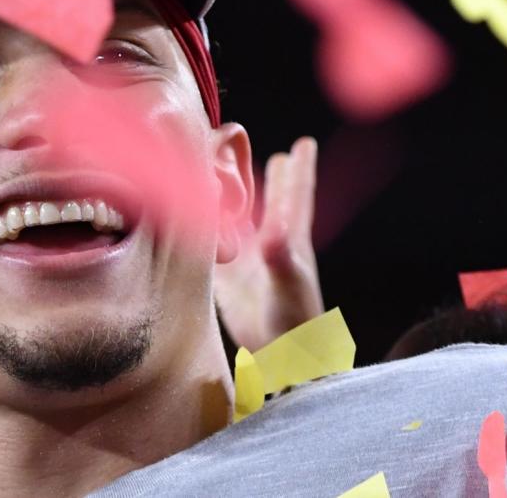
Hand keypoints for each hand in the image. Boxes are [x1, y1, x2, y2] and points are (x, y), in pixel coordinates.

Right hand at [216, 137, 324, 351]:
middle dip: (273, 178)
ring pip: (242, 223)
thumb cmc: (294, 323)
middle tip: (279, 156)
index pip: (296, 194)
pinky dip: (209, 233)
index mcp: (291, 239)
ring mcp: (250, 264)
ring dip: (238, 202)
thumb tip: (273, 230)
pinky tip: (202, 224)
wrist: (281, 362)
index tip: (304, 144)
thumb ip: (281, 255)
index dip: (300, 169)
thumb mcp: (288, 283)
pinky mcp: (228, 283)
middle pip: (272, 202)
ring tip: (237, 182)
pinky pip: (216, 249)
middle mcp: (270, 246)